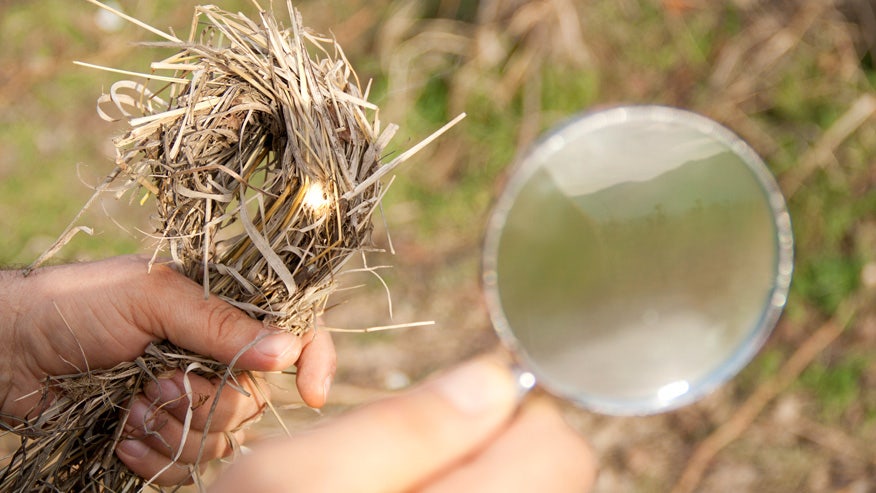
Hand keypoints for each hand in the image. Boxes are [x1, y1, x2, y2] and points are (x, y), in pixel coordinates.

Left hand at [0, 255, 335, 484]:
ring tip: (131, 408)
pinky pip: (185, 468)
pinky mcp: (159, 436)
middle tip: (158, 384)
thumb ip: (221, 324)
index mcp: (222, 317)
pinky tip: (121, 436)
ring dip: (175, 432)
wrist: (9, 349)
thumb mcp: (151, 298)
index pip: (292, 335)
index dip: (315, 361)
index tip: (313, 393)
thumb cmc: (76, 305)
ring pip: (222, 441)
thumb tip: (287, 351)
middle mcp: (214, 360)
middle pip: (256, 402)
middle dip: (209, 404)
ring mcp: (187, 401)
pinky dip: (154, 459)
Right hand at [210, 356, 595, 492]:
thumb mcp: (292, 480)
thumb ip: (403, 427)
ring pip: (527, 487)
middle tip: (416, 448)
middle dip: (496, 438)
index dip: (512, 409)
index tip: (457, 402)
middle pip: (557, 470)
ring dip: (478, 466)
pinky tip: (410, 492)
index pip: (559, 447)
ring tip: (403, 480)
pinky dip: (467, 486)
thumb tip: (497, 378)